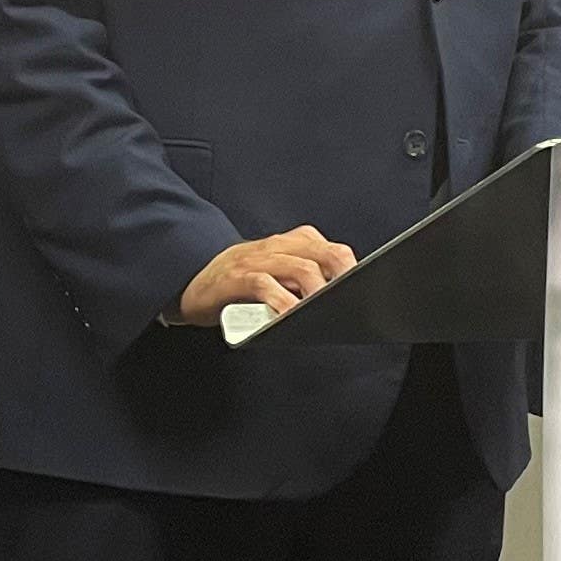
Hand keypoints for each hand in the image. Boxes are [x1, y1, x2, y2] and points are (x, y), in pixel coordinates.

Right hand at [176, 227, 354, 326]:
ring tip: (326, 313)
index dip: (353, 270)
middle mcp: (279, 246)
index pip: (334, 250)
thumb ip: (304, 279)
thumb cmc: (242, 281)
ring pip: (301, 269)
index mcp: (294, 243)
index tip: (366, 292)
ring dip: (318, 293)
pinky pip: (266, 285)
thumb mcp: (277, 273)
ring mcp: (259, 259)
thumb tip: (339, 299)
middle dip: (343, 280)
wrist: (194, 281)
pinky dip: (282, 302)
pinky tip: (290, 317)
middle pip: (325, 255)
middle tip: (351, 304)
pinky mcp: (238, 276)